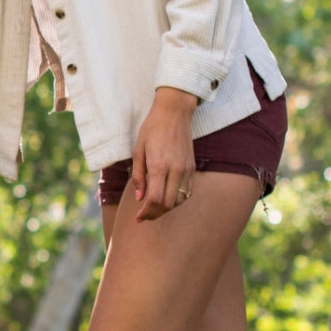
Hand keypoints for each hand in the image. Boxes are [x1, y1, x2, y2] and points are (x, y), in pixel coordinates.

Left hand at [124, 88, 198, 222]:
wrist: (174, 113)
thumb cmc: (152, 129)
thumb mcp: (138, 150)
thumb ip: (138, 176)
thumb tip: (139, 197)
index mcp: (159, 165)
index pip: (155, 199)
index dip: (146, 212)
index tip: (138, 217)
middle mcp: (175, 169)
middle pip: (168, 204)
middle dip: (155, 214)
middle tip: (144, 216)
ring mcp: (186, 170)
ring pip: (179, 201)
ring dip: (166, 209)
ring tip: (154, 209)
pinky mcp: (192, 168)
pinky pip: (187, 193)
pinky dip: (177, 200)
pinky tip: (167, 199)